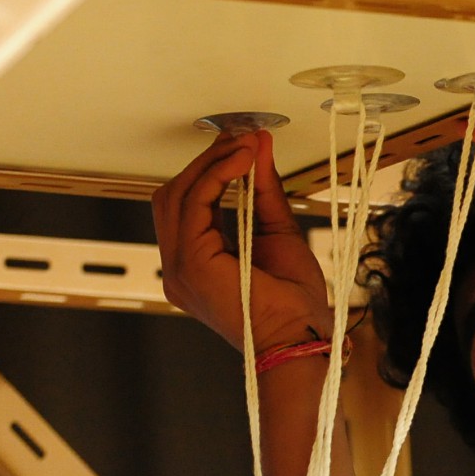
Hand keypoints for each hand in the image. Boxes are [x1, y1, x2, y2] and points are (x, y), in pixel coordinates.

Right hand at [152, 130, 333, 353]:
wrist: (301, 337)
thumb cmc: (294, 303)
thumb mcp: (278, 232)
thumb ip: (263, 190)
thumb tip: (258, 144)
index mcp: (195, 265)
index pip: (185, 205)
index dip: (208, 169)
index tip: (237, 144)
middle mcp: (179, 268)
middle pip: (173, 195)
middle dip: (207, 161)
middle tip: (240, 138)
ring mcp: (179, 267)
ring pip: (178, 195)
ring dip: (211, 164)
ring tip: (244, 148)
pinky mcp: (191, 263)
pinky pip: (193, 203)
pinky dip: (216, 176)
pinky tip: (241, 163)